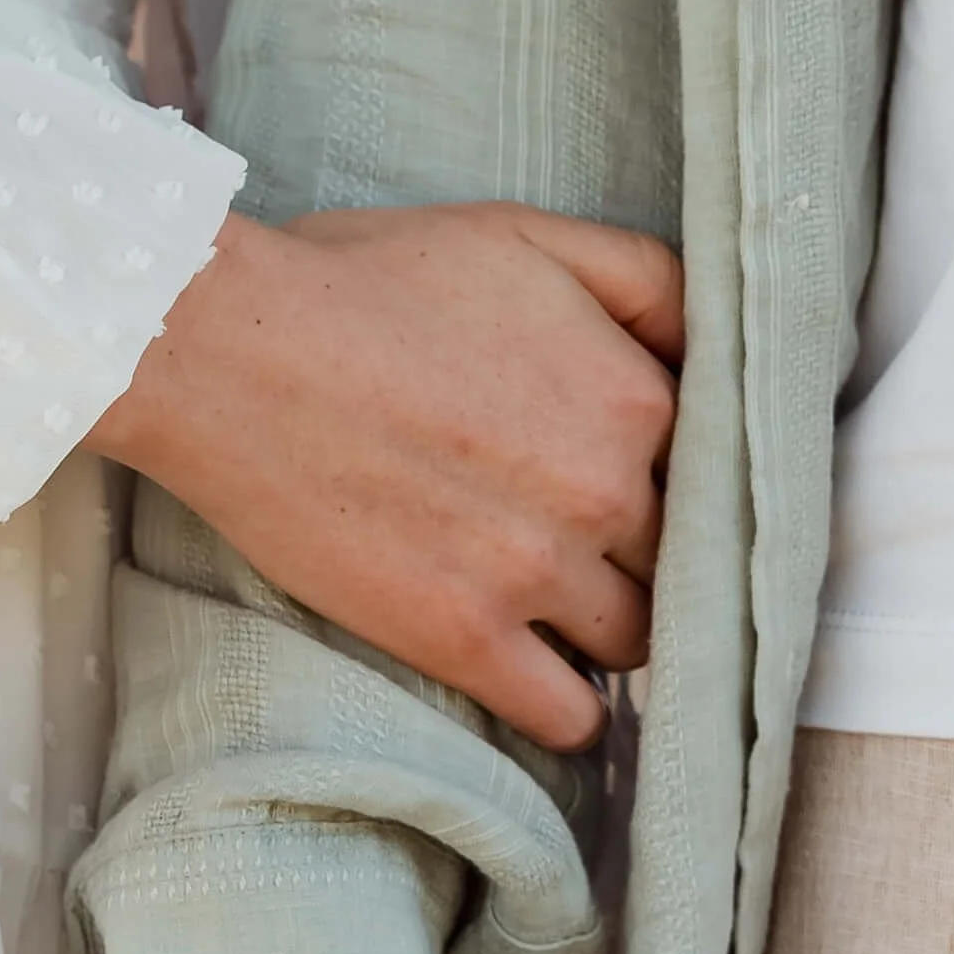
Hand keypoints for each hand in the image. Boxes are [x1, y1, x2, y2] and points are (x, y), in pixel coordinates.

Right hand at [91, 204, 682, 752]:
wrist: (231, 352)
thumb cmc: (367, 282)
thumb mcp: (529, 237)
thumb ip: (649, 281)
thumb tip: (722, 341)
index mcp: (636, 395)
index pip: (712, 469)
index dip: (675, 475)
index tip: (634, 478)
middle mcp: (606, 492)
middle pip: (680, 560)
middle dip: (648, 554)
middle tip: (591, 544)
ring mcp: (537, 574)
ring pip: (636, 641)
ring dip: (613, 632)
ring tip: (569, 615)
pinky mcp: (464, 639)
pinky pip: (567, 716)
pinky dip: (569, 712)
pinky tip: (548, 683)